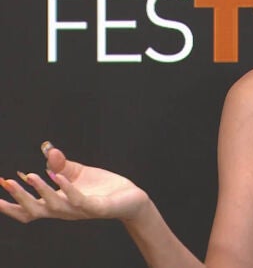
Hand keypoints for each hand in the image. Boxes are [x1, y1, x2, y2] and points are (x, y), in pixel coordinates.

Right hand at [0, 141, 149, 222]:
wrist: (130, 197)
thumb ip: (60, 165)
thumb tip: (48, 150)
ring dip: (41, 191)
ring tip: (30, 175)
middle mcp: (64, 210)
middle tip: (6, 182)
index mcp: (56, 203)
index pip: (27, 209)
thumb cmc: (102, 188)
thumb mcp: (77, 173)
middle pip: (34, 211)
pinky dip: (67, 187)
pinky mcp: (96, 207)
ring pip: (54, 206)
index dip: (10, 202)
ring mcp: (79, 210)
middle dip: (19, 197)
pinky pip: (78, 199)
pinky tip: (59, 176)